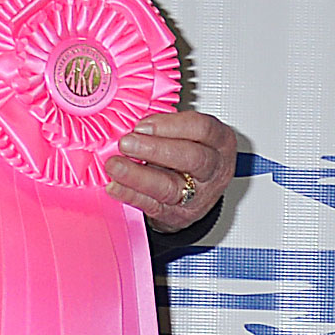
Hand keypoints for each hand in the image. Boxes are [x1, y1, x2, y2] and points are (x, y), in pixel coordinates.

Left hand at [105, 106, 237, 230]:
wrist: (194, 194)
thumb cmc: (187, 153)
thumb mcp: (187, 133)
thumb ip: (165, 125)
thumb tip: (130, 120)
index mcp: (220, 141)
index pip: (202, 129)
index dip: (171, 125)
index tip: (142, 125)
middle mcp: (214, 169)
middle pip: (192, 158)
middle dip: (155, 149)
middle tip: (127, 144)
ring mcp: (199, 195)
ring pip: (170, 186)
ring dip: (138, 176)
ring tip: (114, 166)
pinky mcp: (180, 215)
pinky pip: (154, 206)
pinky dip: (131, 195)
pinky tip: (115, 186)